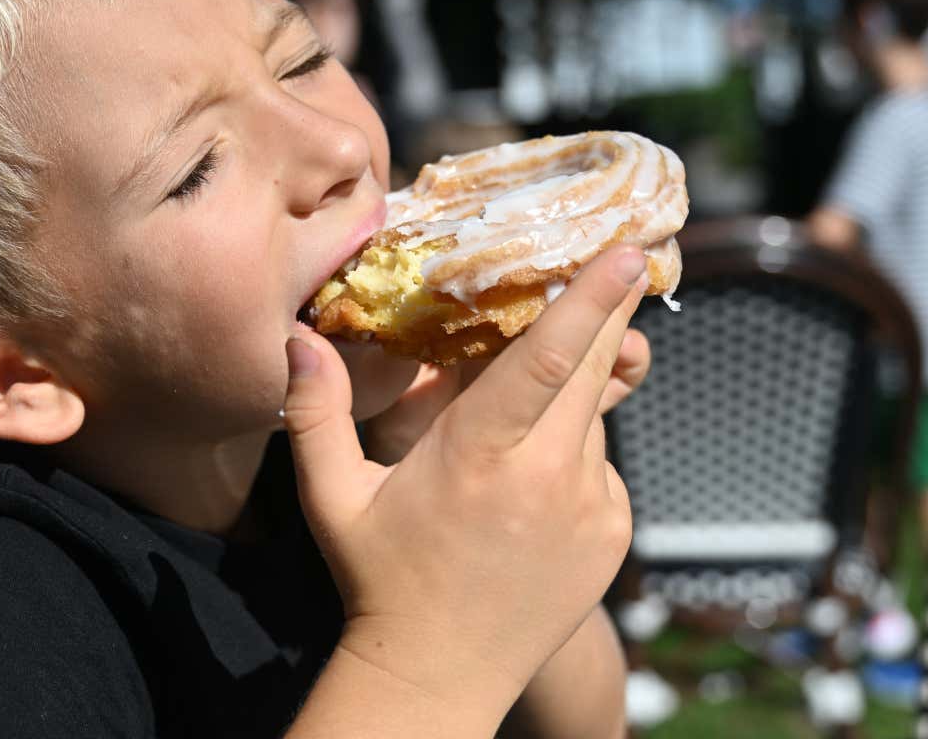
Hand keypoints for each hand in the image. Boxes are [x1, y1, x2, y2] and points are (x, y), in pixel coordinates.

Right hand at [282, 246, 644, 715]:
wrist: (442, 674)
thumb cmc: (381, 578)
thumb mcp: (334, 499)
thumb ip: (317, 413)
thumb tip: (298, 338)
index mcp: (478, 456)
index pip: (546, 361)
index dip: (590, 301)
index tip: (628, 253)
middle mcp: (548, 478)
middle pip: (591, 368)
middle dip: (606, 314)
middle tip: (618, 266)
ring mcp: (590, 508)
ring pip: (592, 415)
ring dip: (566, 398)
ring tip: (509, 441)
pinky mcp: (613, 532)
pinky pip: (602, 463)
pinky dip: (574, 451)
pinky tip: (527, 489)